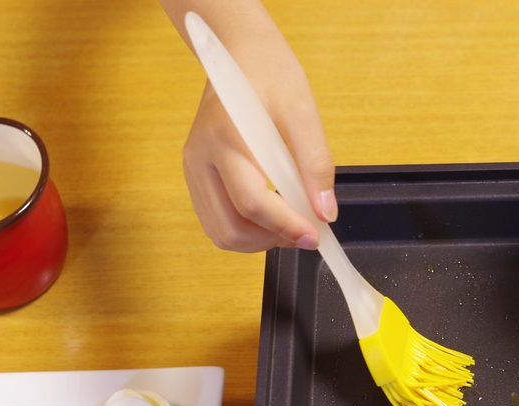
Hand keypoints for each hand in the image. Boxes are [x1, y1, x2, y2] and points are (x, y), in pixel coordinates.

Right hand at [181, 18, 335, 251]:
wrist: (238, 53)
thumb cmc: (272, 75)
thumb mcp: (304, 112)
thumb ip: (316, 164)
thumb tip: (325, 213)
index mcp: (227, 138)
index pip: (252, 202)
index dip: (286, 227)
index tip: (315, 236)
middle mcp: (201, 158)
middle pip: (231, 227)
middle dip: (272, 240)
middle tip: (304, 230)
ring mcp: (193, 169)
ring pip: (221, 232)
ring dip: (258, 240)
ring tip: (288, 223)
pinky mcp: (195, 175)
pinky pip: (216, 220)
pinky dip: (244, 230)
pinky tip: (269, 215)